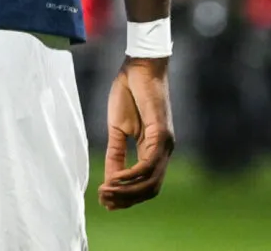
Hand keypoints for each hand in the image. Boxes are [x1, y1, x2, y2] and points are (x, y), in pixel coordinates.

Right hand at [99, 57, 173, 210]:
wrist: (138, 67)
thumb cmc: (129, 93)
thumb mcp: (117, 129)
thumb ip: (116, 153)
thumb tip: (111, 179)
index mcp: (154, 150)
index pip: (146, 184)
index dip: (128, 197)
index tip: (106, 203)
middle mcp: (164, 150)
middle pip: (150, 188)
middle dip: (127, 200)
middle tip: (105, 202)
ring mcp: (165, 143)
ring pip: (151, 180)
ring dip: (128, 191)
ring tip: (106, 193)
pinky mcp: (161, 134)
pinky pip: (149, 163)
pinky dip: (132, 174)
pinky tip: (116, 178)